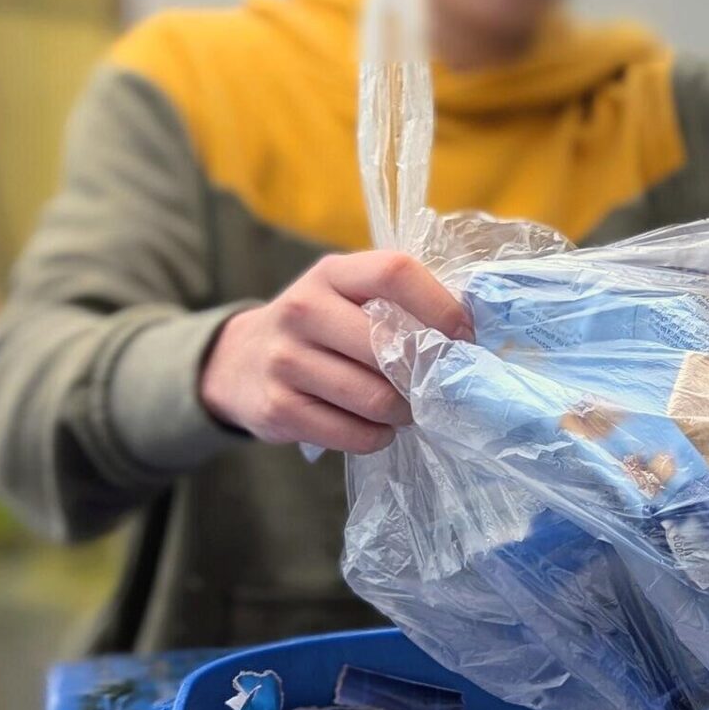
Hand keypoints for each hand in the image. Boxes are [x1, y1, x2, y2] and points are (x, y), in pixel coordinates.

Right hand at [200, 251, 470, 453]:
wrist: (238, 362)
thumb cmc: (321, 328)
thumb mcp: (348, 297)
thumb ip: (398, 304)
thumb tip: (470, 337)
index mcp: (331, 273)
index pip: (394, 273)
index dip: (440, 305)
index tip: (465, 335)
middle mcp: (303, 309)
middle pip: (389, 347)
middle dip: (424, 374)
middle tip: (435, 385)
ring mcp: (285, 360)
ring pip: (376, 398)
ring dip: (404, 411)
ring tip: (404, 408)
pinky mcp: (278, 408)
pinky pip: (354, 433)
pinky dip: (377, 436)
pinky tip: (375, 427)